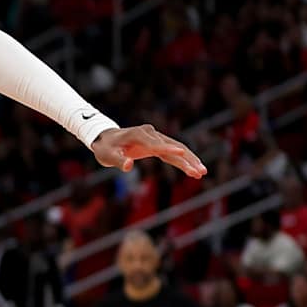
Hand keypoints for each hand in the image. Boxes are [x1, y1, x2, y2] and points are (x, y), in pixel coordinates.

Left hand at [91, 125, 207, 178]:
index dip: (169, 149)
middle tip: (200, 171)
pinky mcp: (157, 144)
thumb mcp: (107, 156)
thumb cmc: (104, 148)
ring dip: (189, 160)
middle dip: (187, 159)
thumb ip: (118, 161)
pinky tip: (193, 171)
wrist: (105, 138)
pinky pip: (172, 153)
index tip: (182, 153)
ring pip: (177, 149)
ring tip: (202, 173)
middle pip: (173, 146)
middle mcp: (150, 133)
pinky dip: (183, 161)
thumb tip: (129, 166)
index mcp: (139, 134)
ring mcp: (156, 138)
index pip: (157, 144)